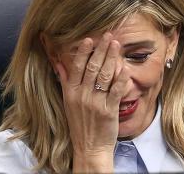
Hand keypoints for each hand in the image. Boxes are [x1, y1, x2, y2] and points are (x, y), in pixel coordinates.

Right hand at [54, 33, 130, 172]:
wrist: (89, 147)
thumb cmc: (79, 124)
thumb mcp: (67, 102)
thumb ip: (64, 81)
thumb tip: (58, 64)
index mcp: (71, 92)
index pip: (77, 67)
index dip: (83, 52)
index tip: (89, 39)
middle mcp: (82, 95)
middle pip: (92, 67)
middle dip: (101, 50)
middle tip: (108, 36)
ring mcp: (96, 103)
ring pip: (105, 76)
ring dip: (111, 58)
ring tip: (116, 45)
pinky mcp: (109, 111)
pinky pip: (116, 92)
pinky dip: (120, 79)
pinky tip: (124, 68)